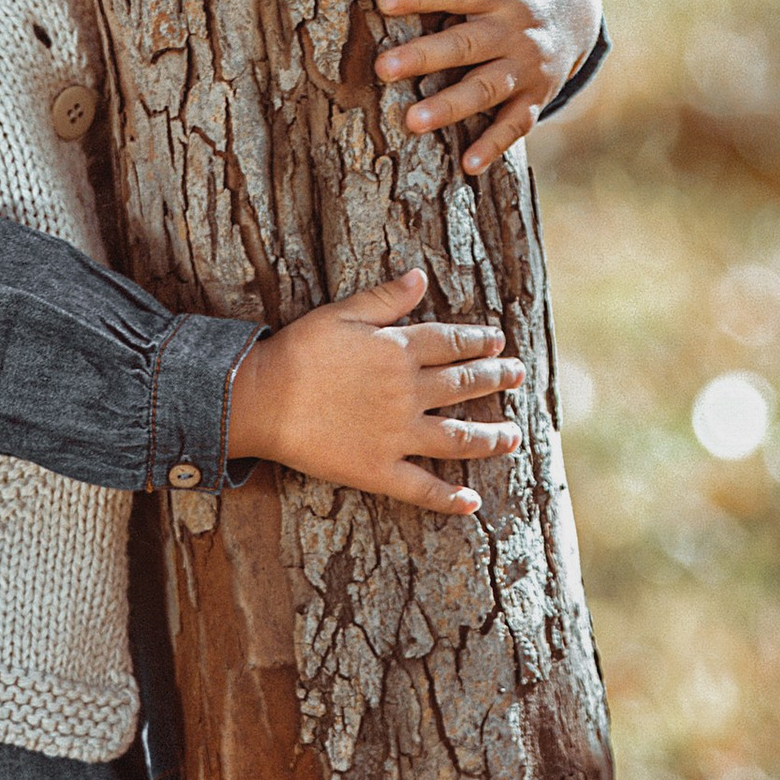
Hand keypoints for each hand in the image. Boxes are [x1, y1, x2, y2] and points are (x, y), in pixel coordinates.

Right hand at [225, 269, 521, 513]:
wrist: (261, 399)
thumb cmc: (297, 352)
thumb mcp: (341, 313)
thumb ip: (385, 298)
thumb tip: (420, 277)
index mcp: (398, 351)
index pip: (451, 343)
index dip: (478, 342)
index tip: (498, 342)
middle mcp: (408, 393)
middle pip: (463, 386)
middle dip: (495, 380)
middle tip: (518, 377)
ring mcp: (397, 434)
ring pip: (457, 437)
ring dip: (489, 438)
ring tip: (512, 437)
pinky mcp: (379, 469)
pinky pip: (421, 488)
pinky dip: (448, 498)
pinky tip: (472, 502)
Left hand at [374, 0, 602, 175]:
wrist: (587, 11)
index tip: (383, 0)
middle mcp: (514, 31)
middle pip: (465, 45)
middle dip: (426, 57)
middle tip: (383, 68)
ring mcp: (526, 67)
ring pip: (486, 90)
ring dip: (451, 107)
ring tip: (412, 121)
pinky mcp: (534, 96)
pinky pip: (515, 124)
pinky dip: (495, 146)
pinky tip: (468, 166)